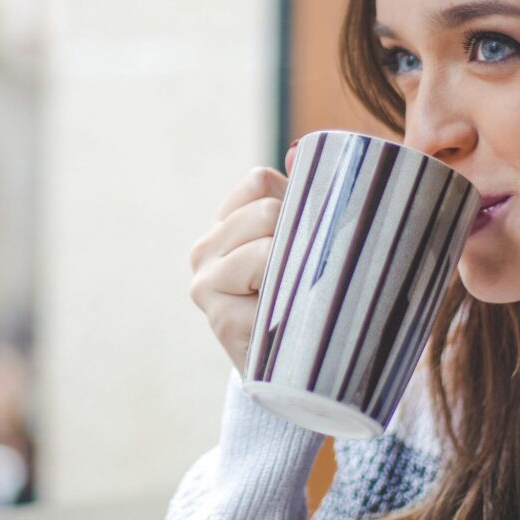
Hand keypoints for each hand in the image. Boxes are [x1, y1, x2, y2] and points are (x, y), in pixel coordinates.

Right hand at [188, 142, 299, 371]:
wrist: (293, 369)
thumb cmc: (301, 294)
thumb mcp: (300, 241)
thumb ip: (300, 196)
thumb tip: (297, 151)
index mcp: (224, 221)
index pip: (260, 182)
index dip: (296, 200)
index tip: (311, 231)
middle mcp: (204, 248)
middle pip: (269, 212)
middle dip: (302, 236)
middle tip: (315, 269)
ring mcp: (206, 285)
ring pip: (270, 250)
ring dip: (299, 271)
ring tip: (304, 294)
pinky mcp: (221, 321)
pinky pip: (271, 294)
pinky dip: (293, 305)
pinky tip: (293, 319)